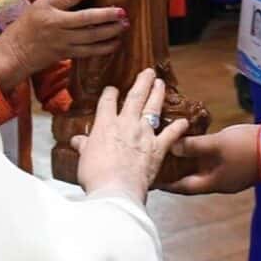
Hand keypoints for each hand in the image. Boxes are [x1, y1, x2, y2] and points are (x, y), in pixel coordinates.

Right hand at [0, 0, 126, 93]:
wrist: (15, 51)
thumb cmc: (27, 25)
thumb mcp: (40, 5)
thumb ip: (61, 0)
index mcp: (47, 6)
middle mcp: (55, 23)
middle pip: (85, 19)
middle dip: (106, 15)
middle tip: (122, 12)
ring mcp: (62, 40)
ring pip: (91, 37)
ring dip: (110, 31)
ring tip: (124, 25)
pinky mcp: (66, 53)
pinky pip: (89, 51)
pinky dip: (104, 48)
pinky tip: (115, 42)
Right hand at [72, 68, 189, 204]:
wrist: (116, 189)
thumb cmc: (96, 174)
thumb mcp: (84, 158)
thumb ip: (83, 146)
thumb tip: (76, 140)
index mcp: (105, 124)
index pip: (108, 101)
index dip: (110, 93)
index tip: (112, 89)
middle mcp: (126, 123)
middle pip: (135, 97)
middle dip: (142, 82)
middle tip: (148, 71)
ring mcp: (144, 134)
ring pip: (153, 108)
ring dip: (158, 94)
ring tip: (161, 83)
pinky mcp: (158, 148)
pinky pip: (171, 135)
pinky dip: (178, 128)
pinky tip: (185, 122)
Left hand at [163, 123, 260, 194]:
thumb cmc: (245, 147)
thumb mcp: (217, 144)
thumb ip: (194, 146)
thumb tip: (171, 146)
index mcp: (214, 183)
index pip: (184, 188)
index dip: (167, 185)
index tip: (152, 182)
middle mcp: (219, 182)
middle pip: (192, 181)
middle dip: (175, 175)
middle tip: (157, 168)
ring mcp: (228, 175)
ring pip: (202, 171)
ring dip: (187, 165)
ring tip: (171, 156)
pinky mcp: (235, 165)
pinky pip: (211, 163)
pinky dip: (199, 157)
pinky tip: (193, 146)